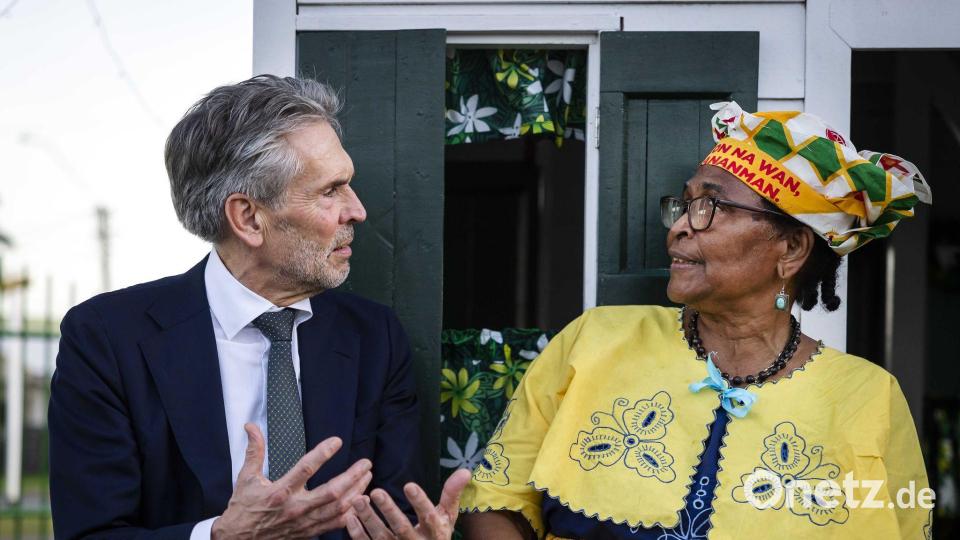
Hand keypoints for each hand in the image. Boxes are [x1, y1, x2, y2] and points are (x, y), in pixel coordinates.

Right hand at [211, 423, 372, 539]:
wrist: (239, 539)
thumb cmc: (244, 507)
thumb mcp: (246, 478)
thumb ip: (254, 451)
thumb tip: (251, 427)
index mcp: (280, 491)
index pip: (305, 469)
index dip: (322, 453)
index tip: (337, 441)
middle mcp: (295, 508)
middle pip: (331, 492)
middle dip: (352, 477)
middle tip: (366, 463)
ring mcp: (304, 522)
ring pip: (338, 508)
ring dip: (356, 492)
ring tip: (367, 477)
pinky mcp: (308, 532)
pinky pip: (335, 524)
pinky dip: (351, 513)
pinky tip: (360, 501)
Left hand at [345, 468, 471, 539]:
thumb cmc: (436, 535)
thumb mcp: (447, 517)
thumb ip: (452, 494)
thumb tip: (465, 470)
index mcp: (436, 533)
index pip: (429, 518)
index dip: (420, 502)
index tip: (408, 485)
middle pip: (402, 528)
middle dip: (389, 510)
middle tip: (376, 492)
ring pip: (382, 538)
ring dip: (369, 519)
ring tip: (358, 500)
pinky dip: (358, 534)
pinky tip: (350, 517)